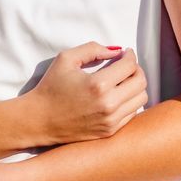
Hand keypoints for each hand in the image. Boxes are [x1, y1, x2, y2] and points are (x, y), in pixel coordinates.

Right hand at [29, 43, 147, 144]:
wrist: (39, 120)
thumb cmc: (51, 87)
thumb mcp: (66, 59)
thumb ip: (93, 49)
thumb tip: (117, 50)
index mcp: (98, 85)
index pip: (130, 65)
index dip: (130, 55)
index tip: (126, 53)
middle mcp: (108, 105)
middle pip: (140, 82)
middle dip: (136, 69)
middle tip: (126, 65)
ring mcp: (110, 121)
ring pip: (141, 98)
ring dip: (135, 86)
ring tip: (123, 81)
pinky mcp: (109, 131)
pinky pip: (133, 113)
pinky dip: (129, 102)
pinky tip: (117, 96)